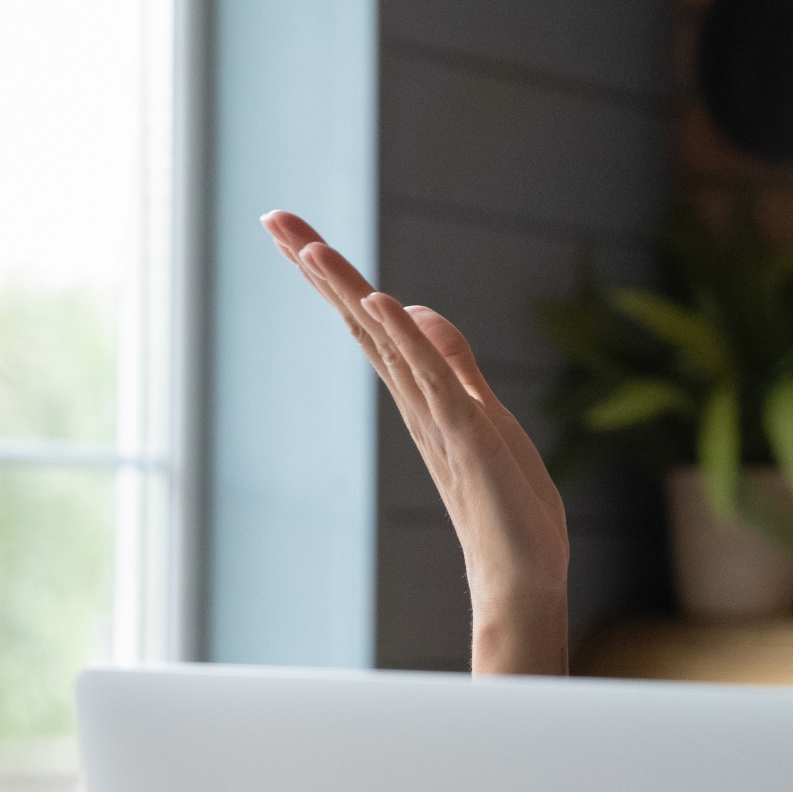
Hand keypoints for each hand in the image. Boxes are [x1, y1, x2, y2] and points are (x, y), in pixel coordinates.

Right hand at [261, 210, 570, 673]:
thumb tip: (413, 310)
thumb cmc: (504, 503)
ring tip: (308, 247)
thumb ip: (453, 364)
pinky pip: (434, 381)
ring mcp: (438, 418)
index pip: (368, 323)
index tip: (290, 230)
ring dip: (349, 294)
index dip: (333, 275)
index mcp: (420, 394)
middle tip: (271, 216)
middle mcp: (417, 401)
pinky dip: (409, 341)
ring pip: (386, 344)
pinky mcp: (468, 437)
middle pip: (360, 323)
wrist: (521, 575)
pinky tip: (383, 304)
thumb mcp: (482, 412)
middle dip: (320, 269)